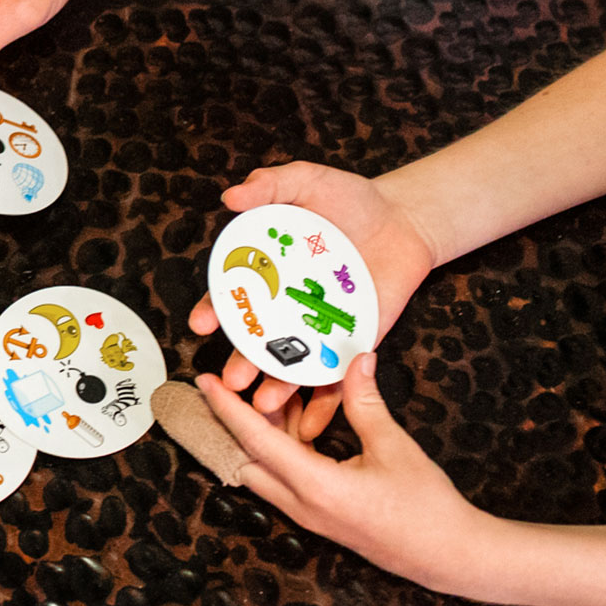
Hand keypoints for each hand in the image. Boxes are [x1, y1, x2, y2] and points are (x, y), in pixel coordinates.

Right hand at [185, 162, 439, 437]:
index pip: (231, 297)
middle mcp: (285, 307)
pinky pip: (335, 377)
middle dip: (241, 362)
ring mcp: (317, 329)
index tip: (202, 325)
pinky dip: (323, 403)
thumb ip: (272, 185)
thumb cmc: (352, 201)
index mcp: (266, 273)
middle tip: (232, 378)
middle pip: (256, 340)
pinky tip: (312, 423)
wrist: (404, 221)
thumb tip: (231, 197)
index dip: (213, 311)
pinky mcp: (351, 344)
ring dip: (275, 387)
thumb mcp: (309, 183)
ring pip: (290, 365)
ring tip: (265, 403)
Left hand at [196, 354, 493, 590]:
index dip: (227, 409)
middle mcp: (302, 505)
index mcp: (315, 486)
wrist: (450, 556)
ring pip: (264, 472)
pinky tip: (290, 424)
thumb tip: (356, 359)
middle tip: (223, 386)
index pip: (256, 442)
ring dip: (258, 437)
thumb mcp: (394, 447)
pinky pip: (284, 482)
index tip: (204, 383)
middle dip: (230, 423)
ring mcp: (309, 516)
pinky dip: (278, 452)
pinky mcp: (320, 518)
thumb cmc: (426, 506)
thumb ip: (366, 402)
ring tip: (260, 396)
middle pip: (247, 460)